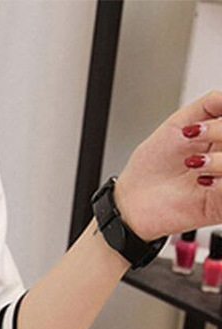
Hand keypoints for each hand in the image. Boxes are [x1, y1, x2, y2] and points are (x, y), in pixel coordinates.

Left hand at [113, 89, 221, 241]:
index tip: (199, 124)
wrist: (131, 198)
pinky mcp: (219, 208)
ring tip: (193, 163)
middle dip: (221, 131)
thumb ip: (210, 105)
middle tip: (193, 134)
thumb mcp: (179, 123)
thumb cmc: (152, 165)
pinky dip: (221, 183)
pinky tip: (202, 181)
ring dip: (220, 161)